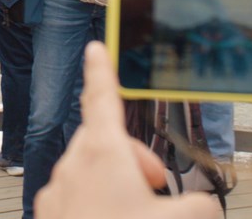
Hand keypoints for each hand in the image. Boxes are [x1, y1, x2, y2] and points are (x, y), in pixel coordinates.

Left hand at [35, 42, 219, 218]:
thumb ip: (198, 206)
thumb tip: (202, 207)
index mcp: (103, 155)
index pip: (103, 99)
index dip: (103, 71)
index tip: (96, 49)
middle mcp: (73, 166)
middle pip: (104, 141)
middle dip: (132, 156)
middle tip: (156, 186)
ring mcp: (57, 191)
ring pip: (89, 170)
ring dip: (115, 182)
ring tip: (136, 212)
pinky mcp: (48, 213)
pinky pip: (75, 195)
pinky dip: (96, 203)